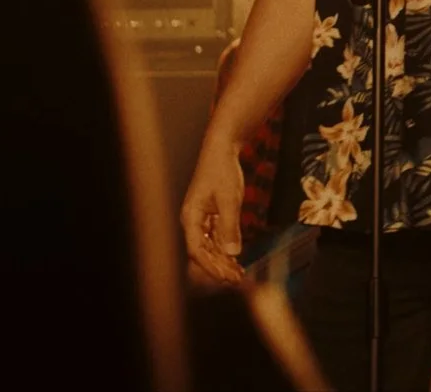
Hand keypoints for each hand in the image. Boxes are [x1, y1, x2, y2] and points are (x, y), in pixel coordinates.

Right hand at [179, 146, 247, 285]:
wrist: (221, 150)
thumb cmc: (221, 170)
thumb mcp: (229, 198)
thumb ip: (230, 225)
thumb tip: (232, 252)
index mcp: (191, 216)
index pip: (196, 249)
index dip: (210, 266)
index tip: (226, 277)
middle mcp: (193, 221)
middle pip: (202, 252)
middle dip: (218, 267)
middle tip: (237, 279)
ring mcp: (202, 219)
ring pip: (210, 248)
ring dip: (223, 261)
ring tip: (239, 274)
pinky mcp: (211, 216)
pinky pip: (216, 239)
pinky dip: (226, 250)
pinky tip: (237, 261)